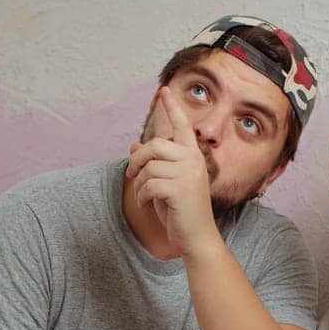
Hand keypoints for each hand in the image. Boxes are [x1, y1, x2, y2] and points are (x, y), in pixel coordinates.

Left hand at [126, 88, 219, 254]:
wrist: (197, 238)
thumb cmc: (181, 211)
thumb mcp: (165, 183)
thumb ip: (154, 164)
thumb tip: (134, 146)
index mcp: (193, 156)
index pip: (182, 126)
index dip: (172, 107)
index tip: (163, 90)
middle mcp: (194, 161)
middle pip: (155, 145)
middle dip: (137, 160)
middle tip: (131, 174)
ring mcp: (189, 174)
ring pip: (149, 167)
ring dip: (140, 184)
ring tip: (144, 196)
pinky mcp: (180, 189)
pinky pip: (148, 185)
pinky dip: (141, 197)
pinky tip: (146, 205)